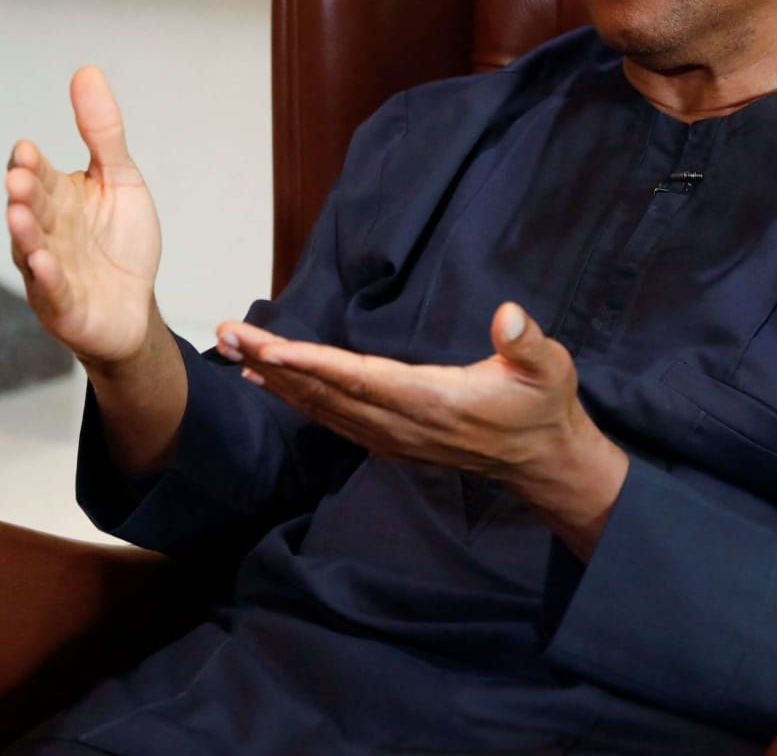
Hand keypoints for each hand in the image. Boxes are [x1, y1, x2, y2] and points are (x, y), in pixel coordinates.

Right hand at [5, 66, 163, 368]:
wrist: (134, 306)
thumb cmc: (121, 241)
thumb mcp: (120, 179)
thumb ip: (102, 132)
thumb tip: (86, 71)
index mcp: (57, 198)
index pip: (37, 175)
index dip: (30, 165)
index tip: (27, 151)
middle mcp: (45, 231)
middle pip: (31, 209)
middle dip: (24, 194)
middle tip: (19, 179)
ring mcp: (48, 270)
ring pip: (31, 248)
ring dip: (24, 233)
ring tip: (18, 215)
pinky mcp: (61, 306)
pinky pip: (51, 290)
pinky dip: (46, 278)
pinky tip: (42, 263)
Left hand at [218, 302, 627, 557]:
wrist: (540, 461)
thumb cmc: (542, 406)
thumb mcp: (549, 369)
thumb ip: (527, 343)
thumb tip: (509, 315)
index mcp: (432, 401)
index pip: (361, 379)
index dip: (313, 365)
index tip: (270, 349)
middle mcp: (401, 423)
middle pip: (325, 391)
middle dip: (272, 363)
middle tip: (228, 334)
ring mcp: (390, 437)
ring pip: (320, 407)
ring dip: (273, 378)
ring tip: (232, 348)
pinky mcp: (386, 440)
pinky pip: (329, 418)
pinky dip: (293, 397)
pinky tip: (265, 379)